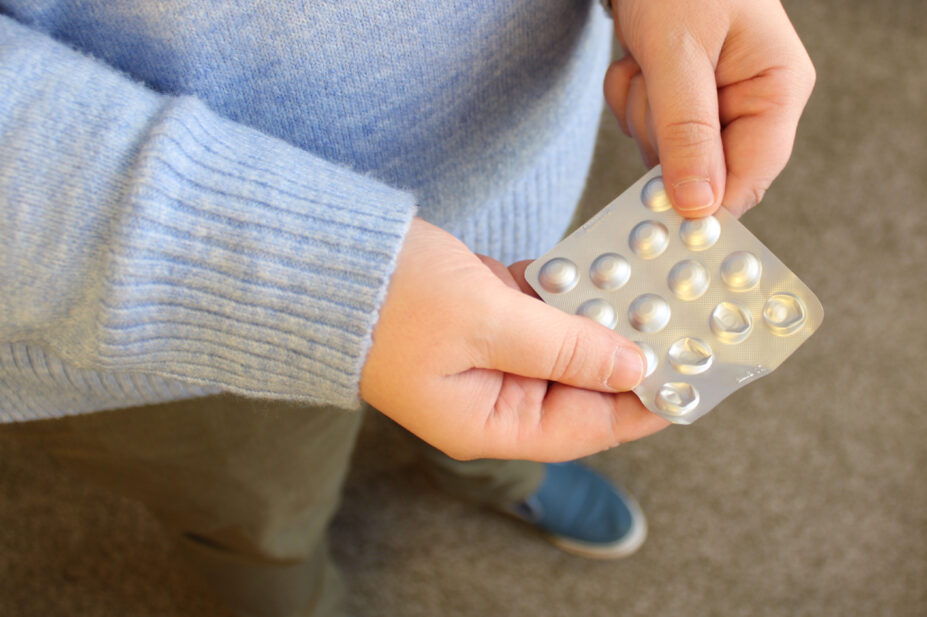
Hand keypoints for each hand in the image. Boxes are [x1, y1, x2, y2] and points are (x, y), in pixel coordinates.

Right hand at [360, 218, 668, 461]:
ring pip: (566, 343)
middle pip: (580, 385)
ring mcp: (488, 353)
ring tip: (656, 288)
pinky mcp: (485, 314)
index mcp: (486, 422)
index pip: (582, 427)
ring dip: (603, 314)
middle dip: (629, 353)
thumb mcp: (487, 323)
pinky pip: (542, 308)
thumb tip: (633, 366)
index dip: (641, 405)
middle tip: (684, 322)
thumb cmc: (391, 301)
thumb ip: (566, 348)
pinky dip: (570, 288)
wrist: (325, 258)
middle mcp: (492, 395)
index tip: (691, 380)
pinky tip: (603, 266)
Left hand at [603, 0, 815, 216]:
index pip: (751, 177)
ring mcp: (718, 102)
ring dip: (642, 115)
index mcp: (777, 89)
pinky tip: (636, 62)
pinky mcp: (685, 100)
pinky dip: (630, 101)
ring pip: (669, 155)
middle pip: (704, 172)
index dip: (706, 201)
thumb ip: (688, 131)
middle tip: (650, 85)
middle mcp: (754, 101)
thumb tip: (699, 207)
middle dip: (662, 138)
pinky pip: (649, 130)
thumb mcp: (679, 52)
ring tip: (644, 62)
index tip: (660, 208)